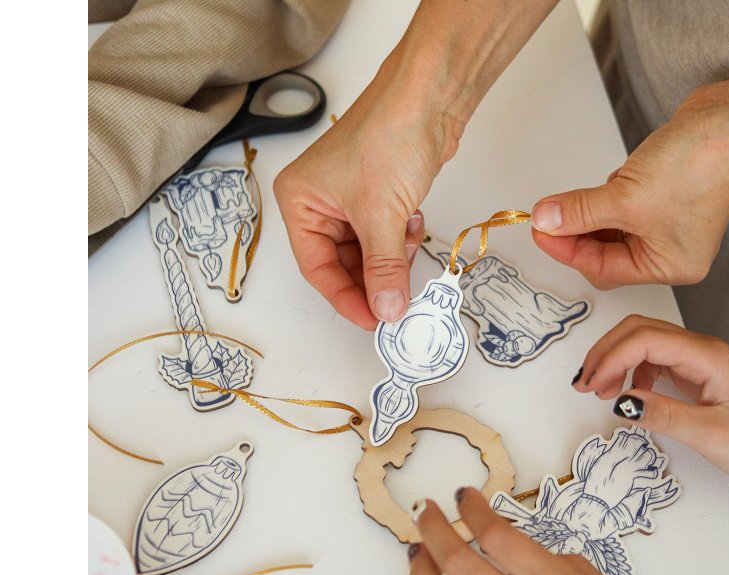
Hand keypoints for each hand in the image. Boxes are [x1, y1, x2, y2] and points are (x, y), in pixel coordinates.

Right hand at [273, 68, 445, 328]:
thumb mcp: (382, 216)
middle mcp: (318, 201)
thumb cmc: (389, 135)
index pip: (317, 268)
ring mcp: (349, 198)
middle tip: (398, 302)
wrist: (429, 98)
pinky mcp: (378, 195)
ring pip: (368, 252)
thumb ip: (384, 269)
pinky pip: (386, 236)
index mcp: (299, 201)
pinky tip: (413, 223)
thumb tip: (387, 310)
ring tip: (408, 245)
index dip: (346, 298)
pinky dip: (401, 240)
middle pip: (343, 263)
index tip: (374, 321)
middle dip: (374, 279)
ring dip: (392, 258)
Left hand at [530, 71, 728, 287]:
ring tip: (573, 198)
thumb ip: (580, 211)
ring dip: (591, 211)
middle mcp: (670, 249)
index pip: (601, 267)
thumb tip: (546, 219)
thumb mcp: (625, 196)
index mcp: (667, 265)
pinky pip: (624, 203)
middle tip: (547, 215)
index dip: (565, 248)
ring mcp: (669, 221)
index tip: (539, 228)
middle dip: (576, 232)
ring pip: (612, 226)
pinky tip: (609, 180)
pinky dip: (609, 194)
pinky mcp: (665, 193)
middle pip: (605, 252)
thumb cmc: (702, 166)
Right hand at [576, 315, 728, 533]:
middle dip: (606, 352)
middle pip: (640, 330)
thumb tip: (619, 401)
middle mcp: (702, 350)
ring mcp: (698, 361)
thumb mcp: (708, 434)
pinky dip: (631, 373)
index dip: (611, 357)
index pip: (646, 338)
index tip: (590, 386)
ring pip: (645, 343)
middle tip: (582, 384)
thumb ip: (662, 414)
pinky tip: (627, 395)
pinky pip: (654, 362)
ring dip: (616, 360)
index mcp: (708, 355)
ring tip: (598, 391)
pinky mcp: (696, 376)